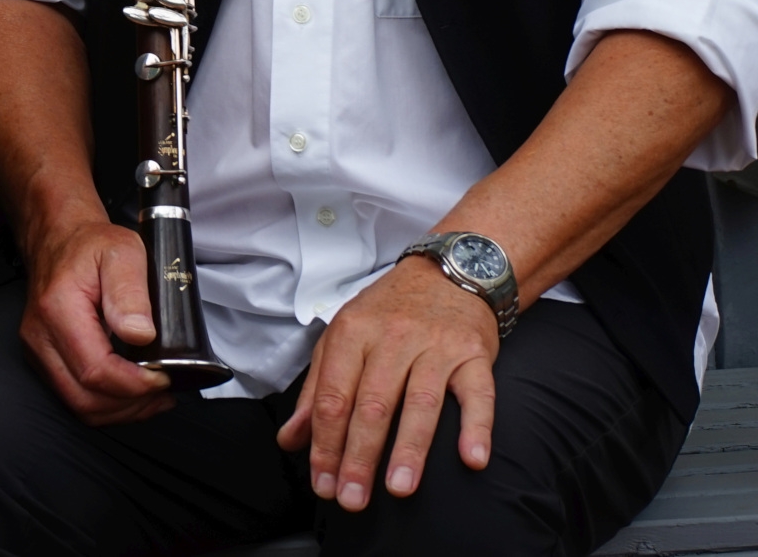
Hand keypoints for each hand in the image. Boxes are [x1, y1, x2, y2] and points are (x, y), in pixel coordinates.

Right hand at [21, 213, 173, 425]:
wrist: (59, 237)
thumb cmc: (90, 244)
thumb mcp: (123, 252)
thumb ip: (130, 292)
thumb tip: (141, 334)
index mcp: (58, 308)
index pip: (95, 370)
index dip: (134, 384)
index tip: (164, 377)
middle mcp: (41, 335)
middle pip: (85, 398)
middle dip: (131, 404)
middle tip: (164, 390)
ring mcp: (38, 350)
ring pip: (79, 405)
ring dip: (121, 409)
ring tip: (154, 396)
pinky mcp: (44, 358)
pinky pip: (74, 396)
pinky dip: (107, 403)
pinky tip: (133, 393)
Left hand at [277, 254, 498, 509]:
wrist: (448, 271)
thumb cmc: (389, 310)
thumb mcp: (343, 338)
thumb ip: (317, 390)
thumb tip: (291, 439)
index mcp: (352, 333)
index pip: (333, 396)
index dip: (325, 443)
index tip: (323, 482)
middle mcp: (392, 338)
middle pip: (372, 404)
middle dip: (359, 456)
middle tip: (352, 498)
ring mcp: (435, 346)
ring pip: (420, 403)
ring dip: (409, 449)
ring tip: (399, 488)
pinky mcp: (474, 354)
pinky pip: (478, 393)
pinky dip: (477, 428)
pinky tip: (471, 459)